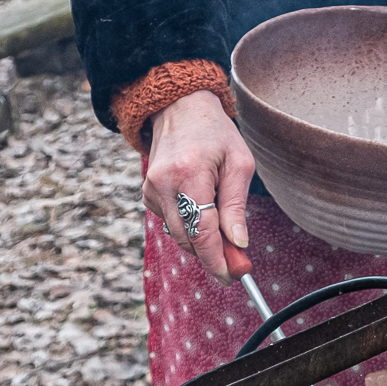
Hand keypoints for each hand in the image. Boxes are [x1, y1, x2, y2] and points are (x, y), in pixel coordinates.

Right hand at [143, 90, 254, 282]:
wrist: (180, 109)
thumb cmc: (215, 134)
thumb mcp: (239, 163)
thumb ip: (236, 206)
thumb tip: (238, 243)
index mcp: (189, 174)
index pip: (201, 230)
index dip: (216, 259)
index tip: (231, 276)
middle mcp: (164, 185)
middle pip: (187, 239)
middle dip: (212, 255)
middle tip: (237, 262)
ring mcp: (151, 190)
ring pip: (179, 236)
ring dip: (201, 242)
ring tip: (223, 230)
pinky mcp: (147, 195)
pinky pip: (172, 224)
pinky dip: (188, 227)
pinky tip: (200, 208)